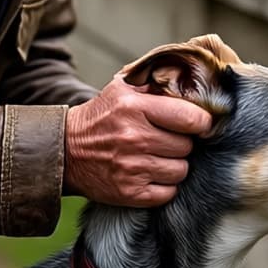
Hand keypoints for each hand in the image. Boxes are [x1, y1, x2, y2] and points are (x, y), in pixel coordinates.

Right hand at [63, 74, 212, 205]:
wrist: (66, 150)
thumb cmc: (102, 117)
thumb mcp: (123, 88)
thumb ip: (156, 80)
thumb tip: (191, 74)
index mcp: (135, 107)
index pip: (191, 118)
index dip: (201, 122)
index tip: (197, 124)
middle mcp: (134, 138)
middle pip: (187, 146)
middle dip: (181, 143)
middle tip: (166, 139)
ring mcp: (131, 168)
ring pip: (180, 171)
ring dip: (174, 165)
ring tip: (156, 156)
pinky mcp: (129, 192)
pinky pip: (168, 193)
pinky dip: (164, 186)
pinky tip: (150, 174)